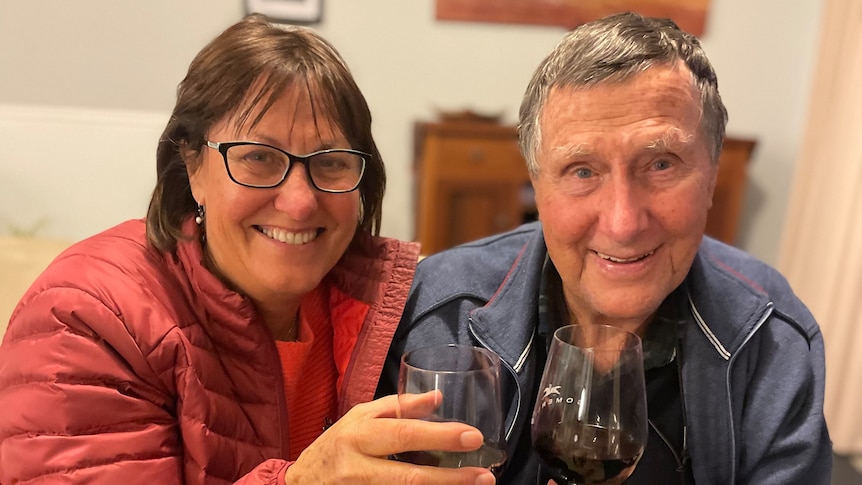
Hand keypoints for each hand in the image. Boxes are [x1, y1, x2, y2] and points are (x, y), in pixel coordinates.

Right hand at [285, 391, 495, 484]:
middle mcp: (358, 468)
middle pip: (410, 477)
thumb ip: (398, 407)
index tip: (473, 437)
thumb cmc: (334, 447)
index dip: (440, 436)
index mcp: (358, 436)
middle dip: (451, 479)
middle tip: (484, 476)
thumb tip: (438, 397)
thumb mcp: (359, 418)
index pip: (404, 435)